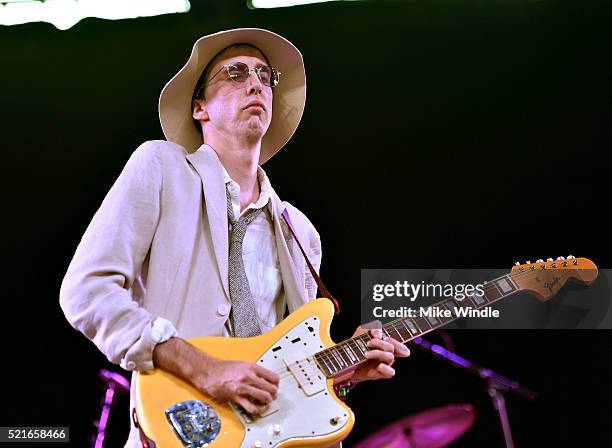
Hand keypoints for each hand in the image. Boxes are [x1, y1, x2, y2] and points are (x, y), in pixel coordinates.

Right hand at [152, 337, 278, 415]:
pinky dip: (257, 410)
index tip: (275, 386)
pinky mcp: (236, 397)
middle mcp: (249, 377)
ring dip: (267, 402)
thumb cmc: (222, 368)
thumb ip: (254, 370)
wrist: (208, 372)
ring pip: (265, 397)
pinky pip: (252, 407)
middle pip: (271, 388)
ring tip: (264, 402)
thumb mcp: (242, 364)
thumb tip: (264, 378)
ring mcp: (243, 387)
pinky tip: (257, 408)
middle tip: (271, 396)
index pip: (273, 377)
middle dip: (273, 394)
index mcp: (252, 367)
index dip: (276, 384)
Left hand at [347, 327, 409, 382]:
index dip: (397, 341)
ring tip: (366, 354)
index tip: (385, 338)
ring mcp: (383, 364)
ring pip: (390, 357)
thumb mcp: (362, 331)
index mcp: (384, 344)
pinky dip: (386, 368)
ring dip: (377, 353)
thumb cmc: (355, 345)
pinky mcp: (379, 373)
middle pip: (392, 347)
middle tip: (369, 343)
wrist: (344, 361)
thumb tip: (379, 334)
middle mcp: (386, 354)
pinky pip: (390, 372)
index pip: (398, 343)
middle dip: (380, 343)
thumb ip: (372, 327)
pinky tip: (378, 365)